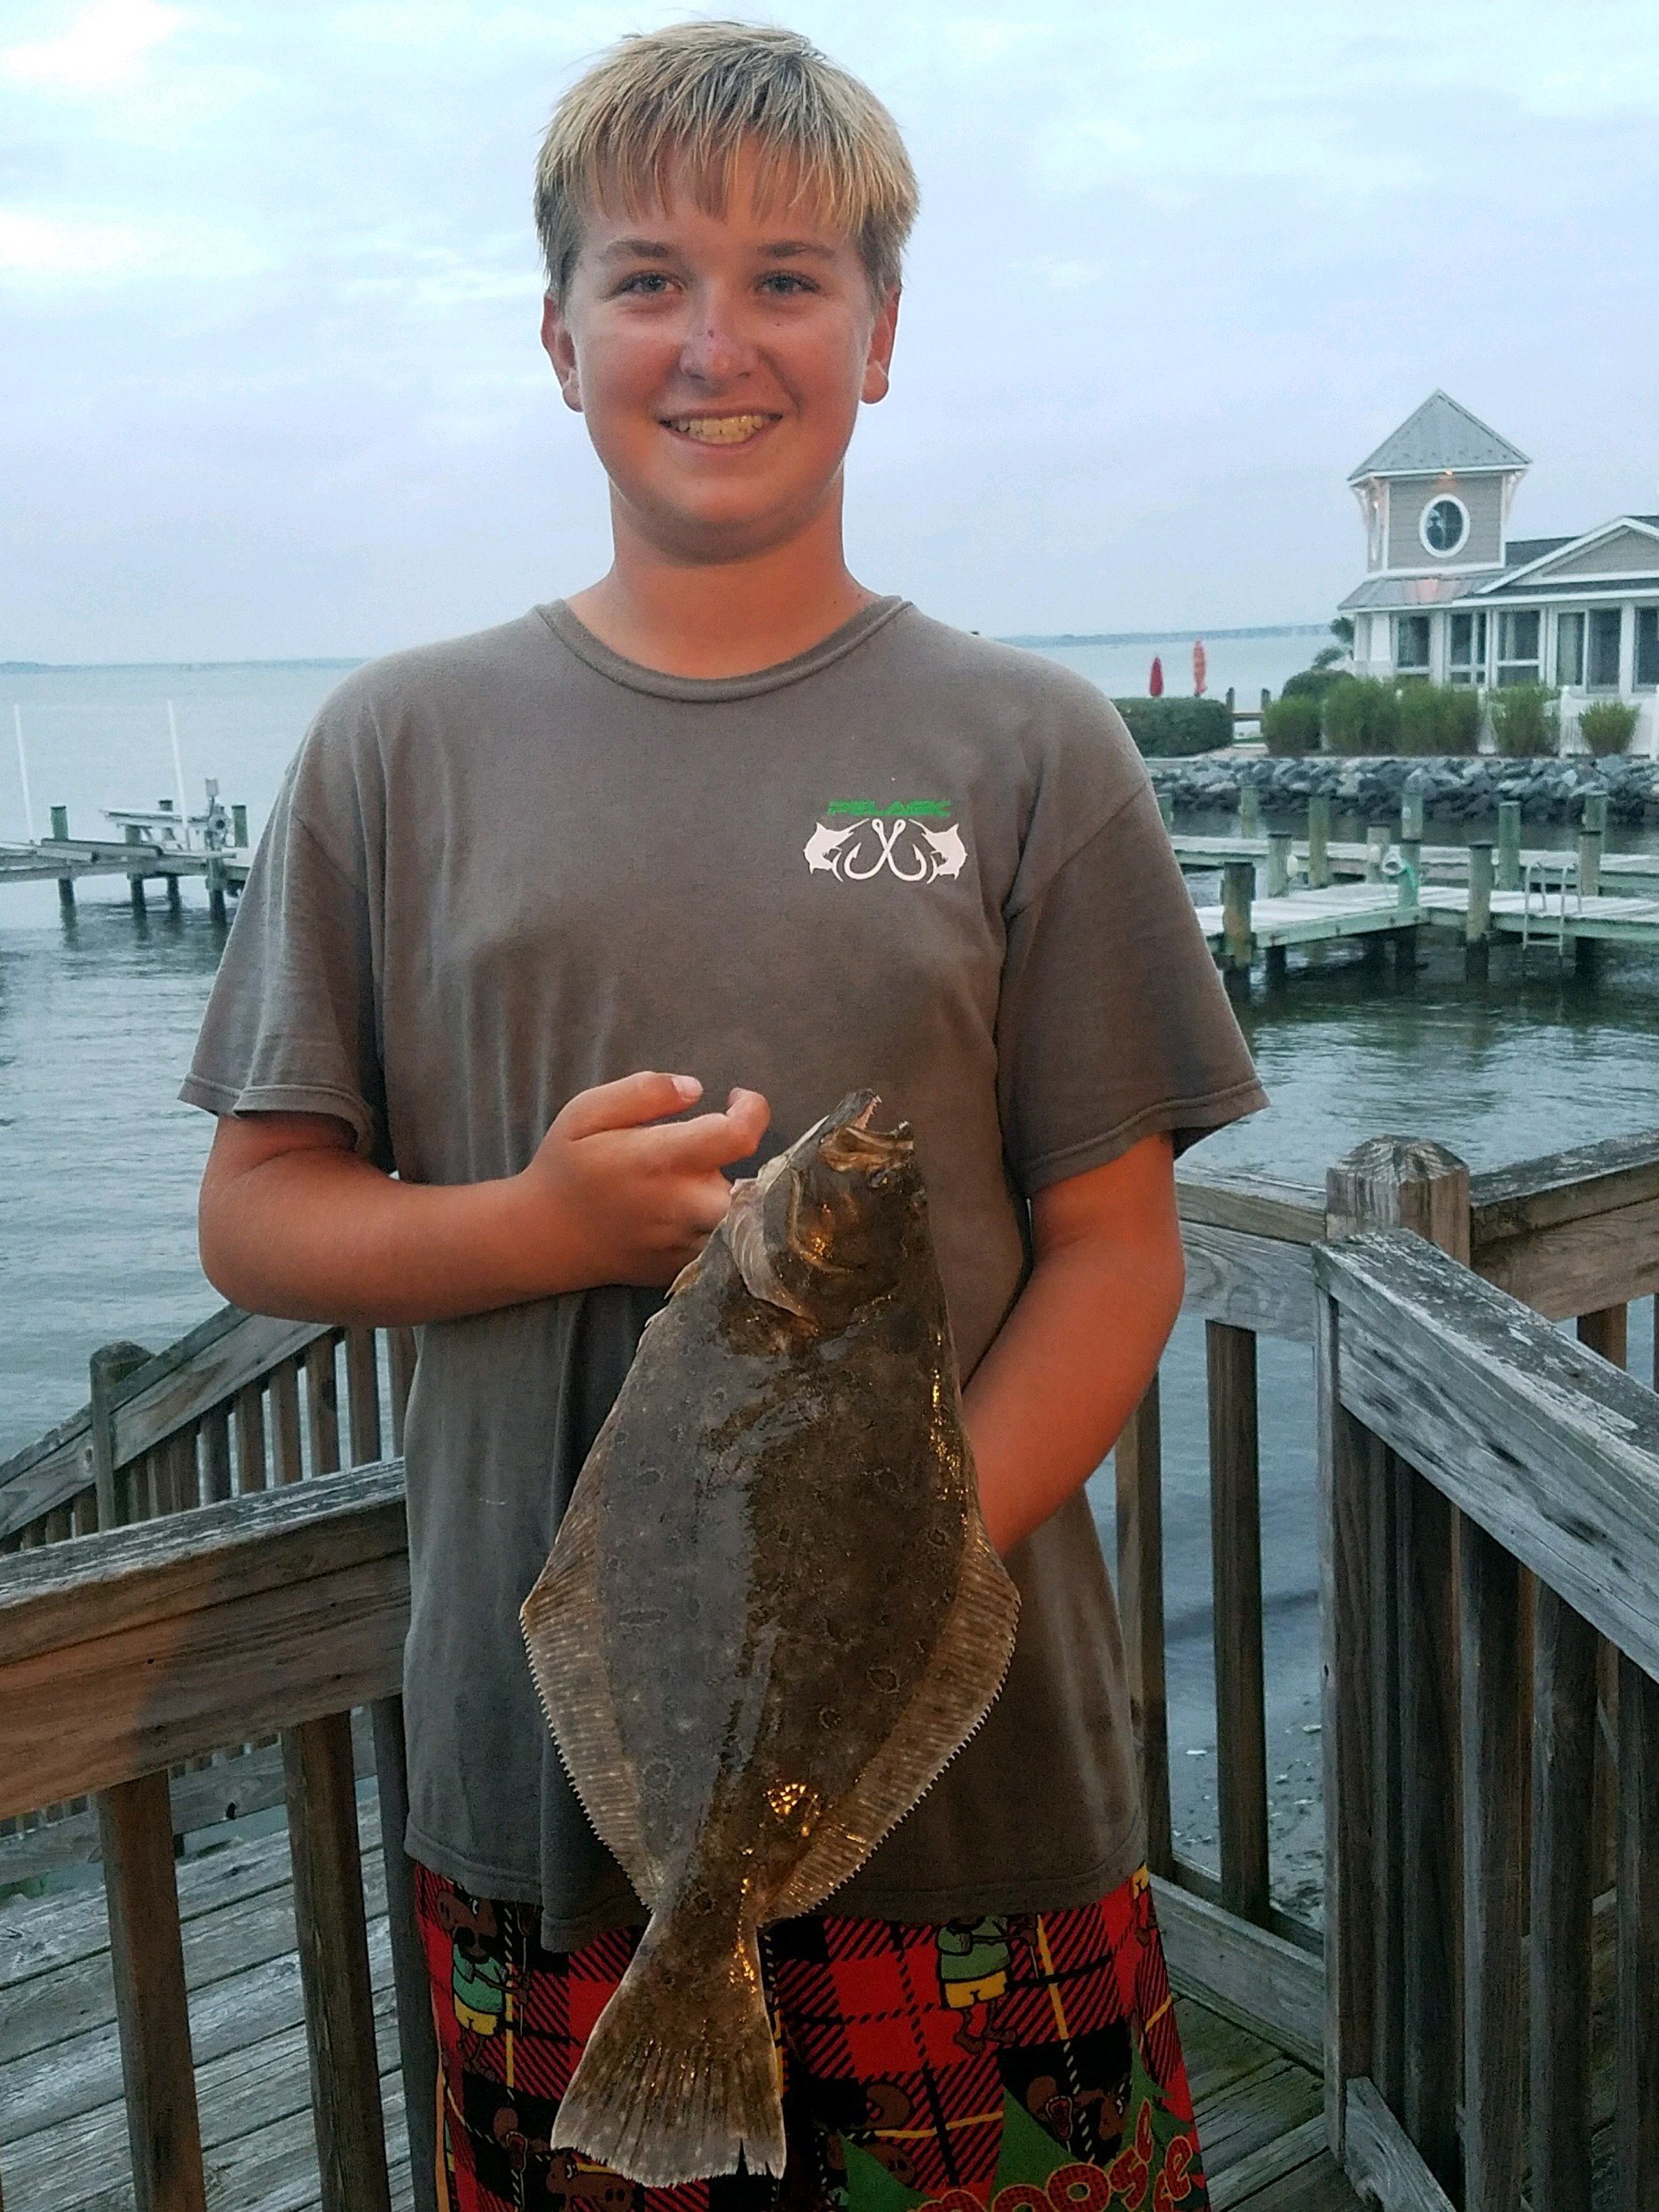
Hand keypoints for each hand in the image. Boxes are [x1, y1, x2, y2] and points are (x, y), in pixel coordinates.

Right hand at [517, 1072, 770, 1289]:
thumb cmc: (567, 1167)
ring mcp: (685, 1244)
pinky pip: (728, 1251)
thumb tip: (697, 1089)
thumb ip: (643, 1091)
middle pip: (758, 1193)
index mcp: (660, 1161)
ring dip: (751, 1201)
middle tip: (736, 1152)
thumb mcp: (586, 1112)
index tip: (736, 1099)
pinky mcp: (683, 1269)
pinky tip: (711, 1210)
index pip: (738, 1136)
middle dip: (766, 1168)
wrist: (542, 1239)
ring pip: (748, 1227)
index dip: (752, 1110)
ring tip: (721, 1179)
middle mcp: (681, 1206)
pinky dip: (734, 1231)